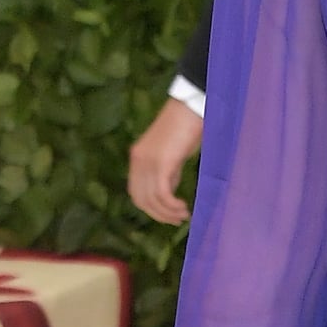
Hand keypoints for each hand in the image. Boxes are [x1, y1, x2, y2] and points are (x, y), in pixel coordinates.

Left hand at [128, 97, 201, 221]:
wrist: (191, 106)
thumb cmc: (186, 126)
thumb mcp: (172, 153)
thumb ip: (167, 171)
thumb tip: (168, 192)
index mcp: (137, 157)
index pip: (136, 193)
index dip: (150, 209)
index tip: (168, 215)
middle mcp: (138, 160)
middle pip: (141, 200)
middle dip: (159, 215)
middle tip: (178, 220)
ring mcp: (148, 161)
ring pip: (152, 199)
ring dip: (168, 213)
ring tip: (184, 215)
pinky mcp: (161, 163)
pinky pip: (161, 193)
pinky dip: (171, 205)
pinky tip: (184, 207)